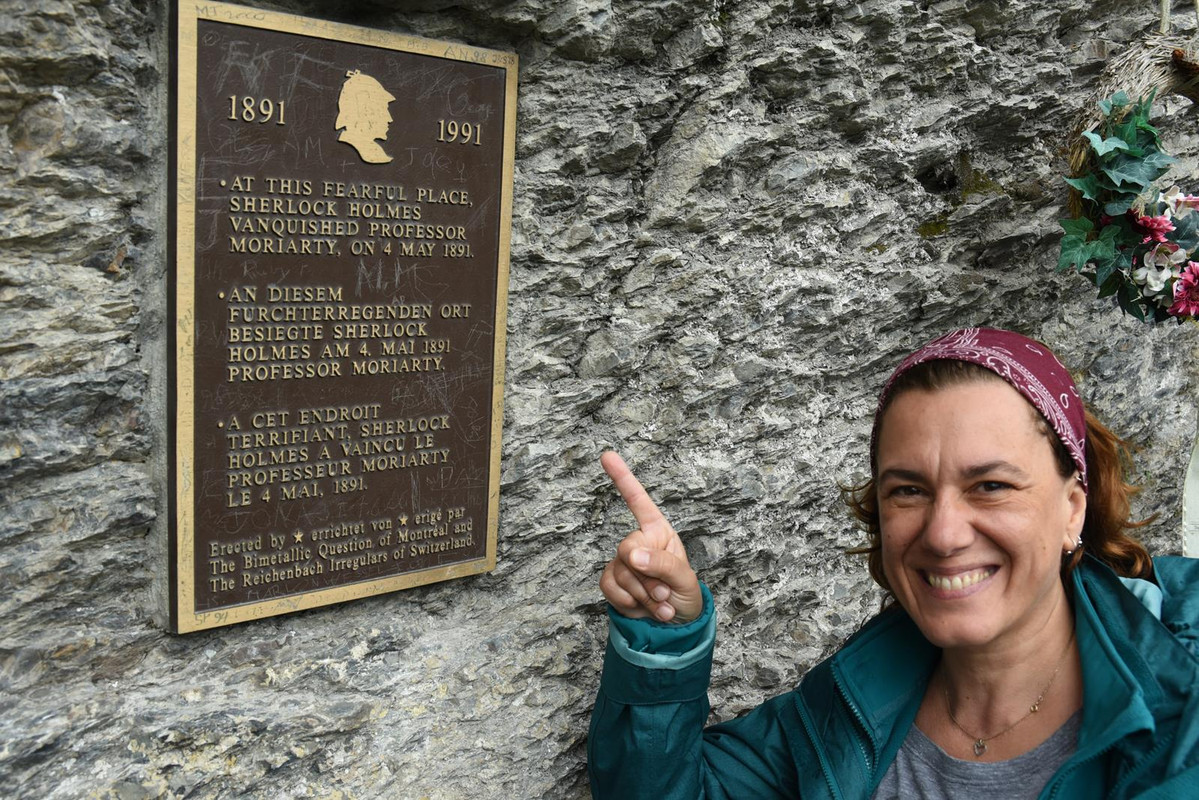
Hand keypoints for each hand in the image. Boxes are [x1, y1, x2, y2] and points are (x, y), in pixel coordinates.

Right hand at [599, 451, 701, 622]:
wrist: (675, 626)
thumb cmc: (685, 593)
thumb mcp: (685, 578)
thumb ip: (662, 563)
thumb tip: (631, 555)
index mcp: (658, 531)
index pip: (638, 501)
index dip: (622, 478)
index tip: (607, 455)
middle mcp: (639, 541)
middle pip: (627, 549)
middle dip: (647, 577)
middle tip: (664, 593)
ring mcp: (623, 562)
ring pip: (620, 573)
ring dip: (643, 595)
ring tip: (661, 605)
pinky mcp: (612, 581)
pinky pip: (608, 587)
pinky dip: (627, 602)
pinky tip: (642, 608)